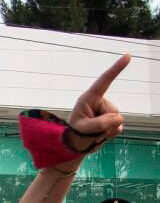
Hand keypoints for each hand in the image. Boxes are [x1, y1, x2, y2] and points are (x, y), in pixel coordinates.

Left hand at [56, 54, 129, 169]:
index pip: (104, 81)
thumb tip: (118, 119)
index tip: (127, 56)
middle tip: (89, 131)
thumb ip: (99, 124)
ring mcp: (106, 110)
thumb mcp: (83, 130)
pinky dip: (110, 134)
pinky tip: (100, 135)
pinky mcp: (111, 119)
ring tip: (92, 133)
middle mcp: (99, 102)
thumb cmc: (74, 134)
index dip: (116, 69)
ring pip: (117, 120)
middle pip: (113, 111)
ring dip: (106, 130)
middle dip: (104, 124)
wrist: (75, 146)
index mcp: (88, 98)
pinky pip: (118, 127)